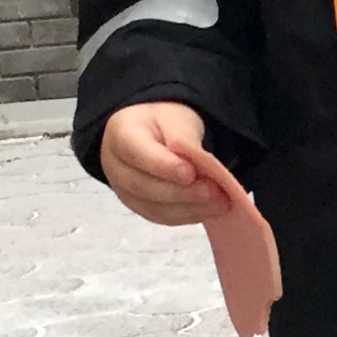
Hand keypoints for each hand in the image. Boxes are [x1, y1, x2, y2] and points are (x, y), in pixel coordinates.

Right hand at [100, 101, 229, 227]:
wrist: (151, 134)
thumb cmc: (162, 123)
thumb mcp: (175, 118)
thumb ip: (183, 139)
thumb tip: (193, 165)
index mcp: (121, 135)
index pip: (138, 153)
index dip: (164, 166)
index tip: (190, 173)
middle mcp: (116, 168)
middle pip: (145, 186)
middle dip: (182, 192)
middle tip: (213, 191)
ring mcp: (125, 192)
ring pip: (155, 208)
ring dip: (189, 208)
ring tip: (220, 203)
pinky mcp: (141, 208)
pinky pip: (163, 217)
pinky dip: (188, 216)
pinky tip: (211, 210)